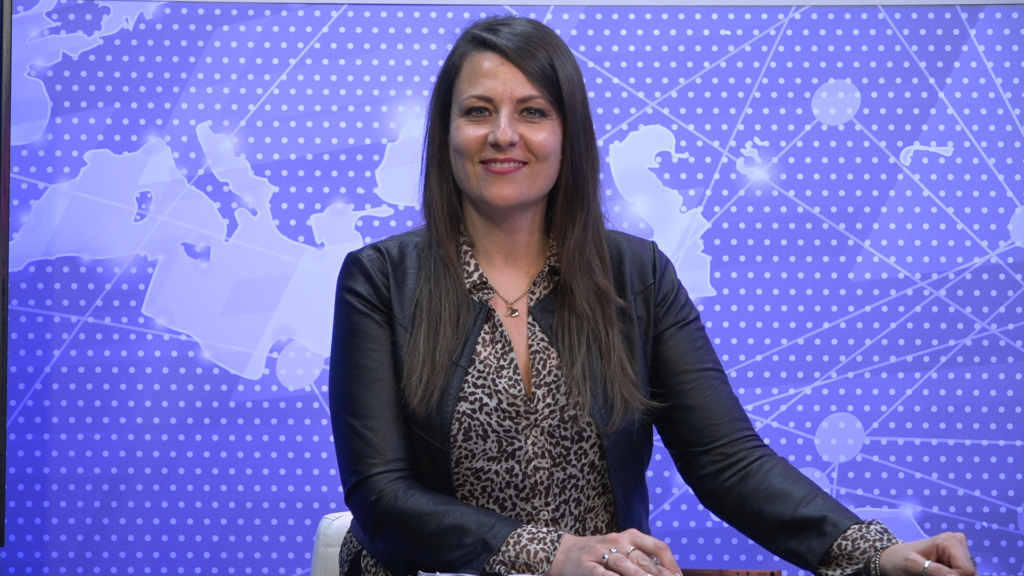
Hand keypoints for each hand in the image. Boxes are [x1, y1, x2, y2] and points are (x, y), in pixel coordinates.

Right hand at [546, 530, 681, 575]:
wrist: (563, 552)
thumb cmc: (599, 553)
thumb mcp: (621, 549)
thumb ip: (641, 558)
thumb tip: (667, 572)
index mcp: (629, 536)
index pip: (656, 547)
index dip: (670, 564)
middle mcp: (617, 541)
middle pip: (643, 559)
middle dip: (658, 575)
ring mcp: (600, 552)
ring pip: (625, 565)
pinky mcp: (586, 565)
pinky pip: (602, 573)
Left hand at [879, 532, 975, 575]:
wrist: (893, 559)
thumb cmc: (899, 560)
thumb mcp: (912, 565)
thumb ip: (935, 571)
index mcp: (949, 541)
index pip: (967, 570)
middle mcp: (958, 542)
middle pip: (969, 573)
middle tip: (931, 574)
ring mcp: (959, 550)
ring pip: (967, 574)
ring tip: (932, 573)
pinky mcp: (957, 558)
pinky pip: (962, 573)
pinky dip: (951, 575)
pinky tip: (938, 573)